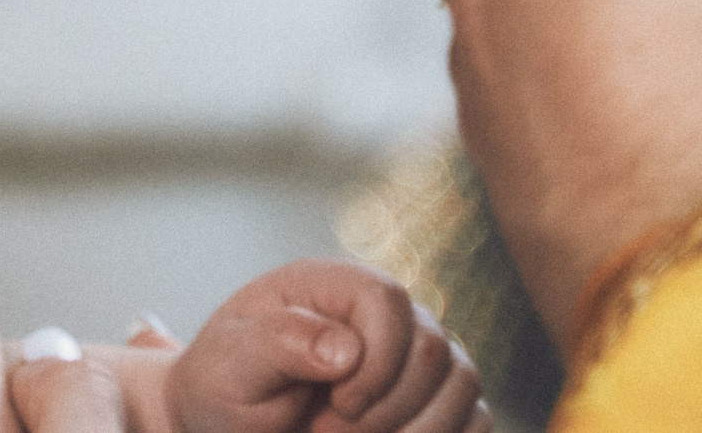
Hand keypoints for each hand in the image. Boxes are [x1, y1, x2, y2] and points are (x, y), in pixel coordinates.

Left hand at [167, 261, 483, 432]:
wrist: (231, 427)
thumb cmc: (225, 389)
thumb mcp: (229, 365)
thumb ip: (278, 343)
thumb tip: (346, 347)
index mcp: (330, 284)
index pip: (387, 301)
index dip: (374, 362)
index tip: (337, 405)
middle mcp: (383, 311)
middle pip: (435, 350)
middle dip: (386, 409)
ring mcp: (414, 354)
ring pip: (463, 386)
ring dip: (415, 432)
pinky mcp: (435, 398)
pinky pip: (476, 418)